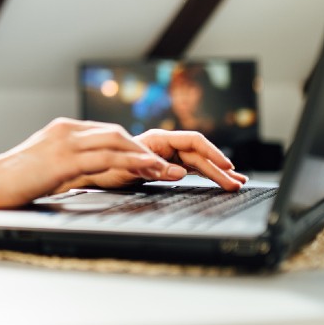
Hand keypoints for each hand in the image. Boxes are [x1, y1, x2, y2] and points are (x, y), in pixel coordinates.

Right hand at [0, 118, 178, 208]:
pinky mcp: (63, 160)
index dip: (134, 146)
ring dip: (146, 157)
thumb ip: (69, 164)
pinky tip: (147, 172)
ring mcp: (65, 142)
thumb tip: (91, 175)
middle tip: (169, 165)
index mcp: (63, 130)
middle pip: (116, 133)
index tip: (154, 161)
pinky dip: (130, 164)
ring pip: (116, 142)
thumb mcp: (46, 167)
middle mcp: (67, 130)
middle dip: (145, 149)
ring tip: (169, 170)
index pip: (107, 133)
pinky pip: (105, 159)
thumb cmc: (14, 182)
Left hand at [56, 128, 247, 191]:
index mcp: (156, 140)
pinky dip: (206, 175)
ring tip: (236, 184)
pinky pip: (191, 169)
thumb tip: (179, 172)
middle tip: (237, 184)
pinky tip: (219, 181)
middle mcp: (163, 146)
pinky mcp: (165, 167)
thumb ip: (152, 169)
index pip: (192, 142)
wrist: (86, 173)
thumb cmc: (102, 168)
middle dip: (219, 169)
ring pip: (198, 163)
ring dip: (217, 173)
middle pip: (199, 154)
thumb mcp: (125, 170)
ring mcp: (166, 156)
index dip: (212, 153)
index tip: (227, 166)